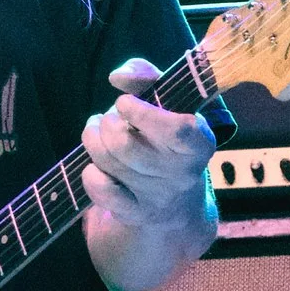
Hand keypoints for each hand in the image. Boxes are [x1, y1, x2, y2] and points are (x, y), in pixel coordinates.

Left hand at [80, 58, 214, 226]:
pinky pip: (100, 189)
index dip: (142, 112)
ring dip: (93, 140)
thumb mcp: (169, 104)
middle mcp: (182, 173)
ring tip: (97, 132)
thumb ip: (147, 78)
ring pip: (108, 162)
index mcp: (199, 142)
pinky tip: (97, 164)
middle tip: (107, 118)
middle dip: (106, 123)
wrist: (178, 202)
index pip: (176, 130)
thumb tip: (118, 76)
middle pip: (124, 144)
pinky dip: (90, 172)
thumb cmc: (167, 138)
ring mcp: (158, 196)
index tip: (123, 101)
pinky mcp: (136, 213)